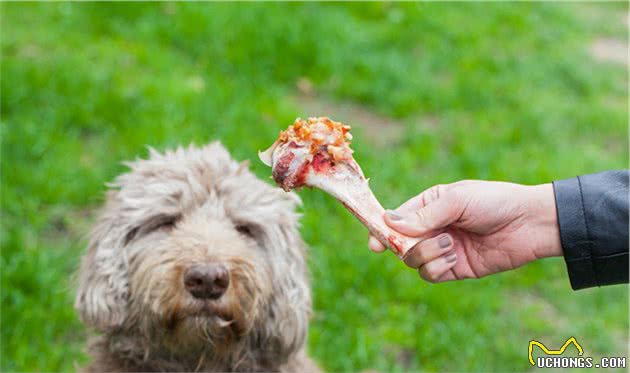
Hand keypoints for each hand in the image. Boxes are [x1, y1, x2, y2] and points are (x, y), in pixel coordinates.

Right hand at [369, 181, 562, 282]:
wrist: (530, 224)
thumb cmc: (494, 202)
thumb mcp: (457, 201)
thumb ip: (423, 215)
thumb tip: (389, 223)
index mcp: (428, 205)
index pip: (396, 219)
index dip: (381, 230)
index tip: (374, 243)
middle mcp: (431, 228)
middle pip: (400, 243)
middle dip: (405, 246)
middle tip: (417, 244)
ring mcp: (442, 249)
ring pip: (413, 260)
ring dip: (426, 255)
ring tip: (449, 245)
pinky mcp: (454, 269)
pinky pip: (430, 275)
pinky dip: (436, 268)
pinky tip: (454, 257)